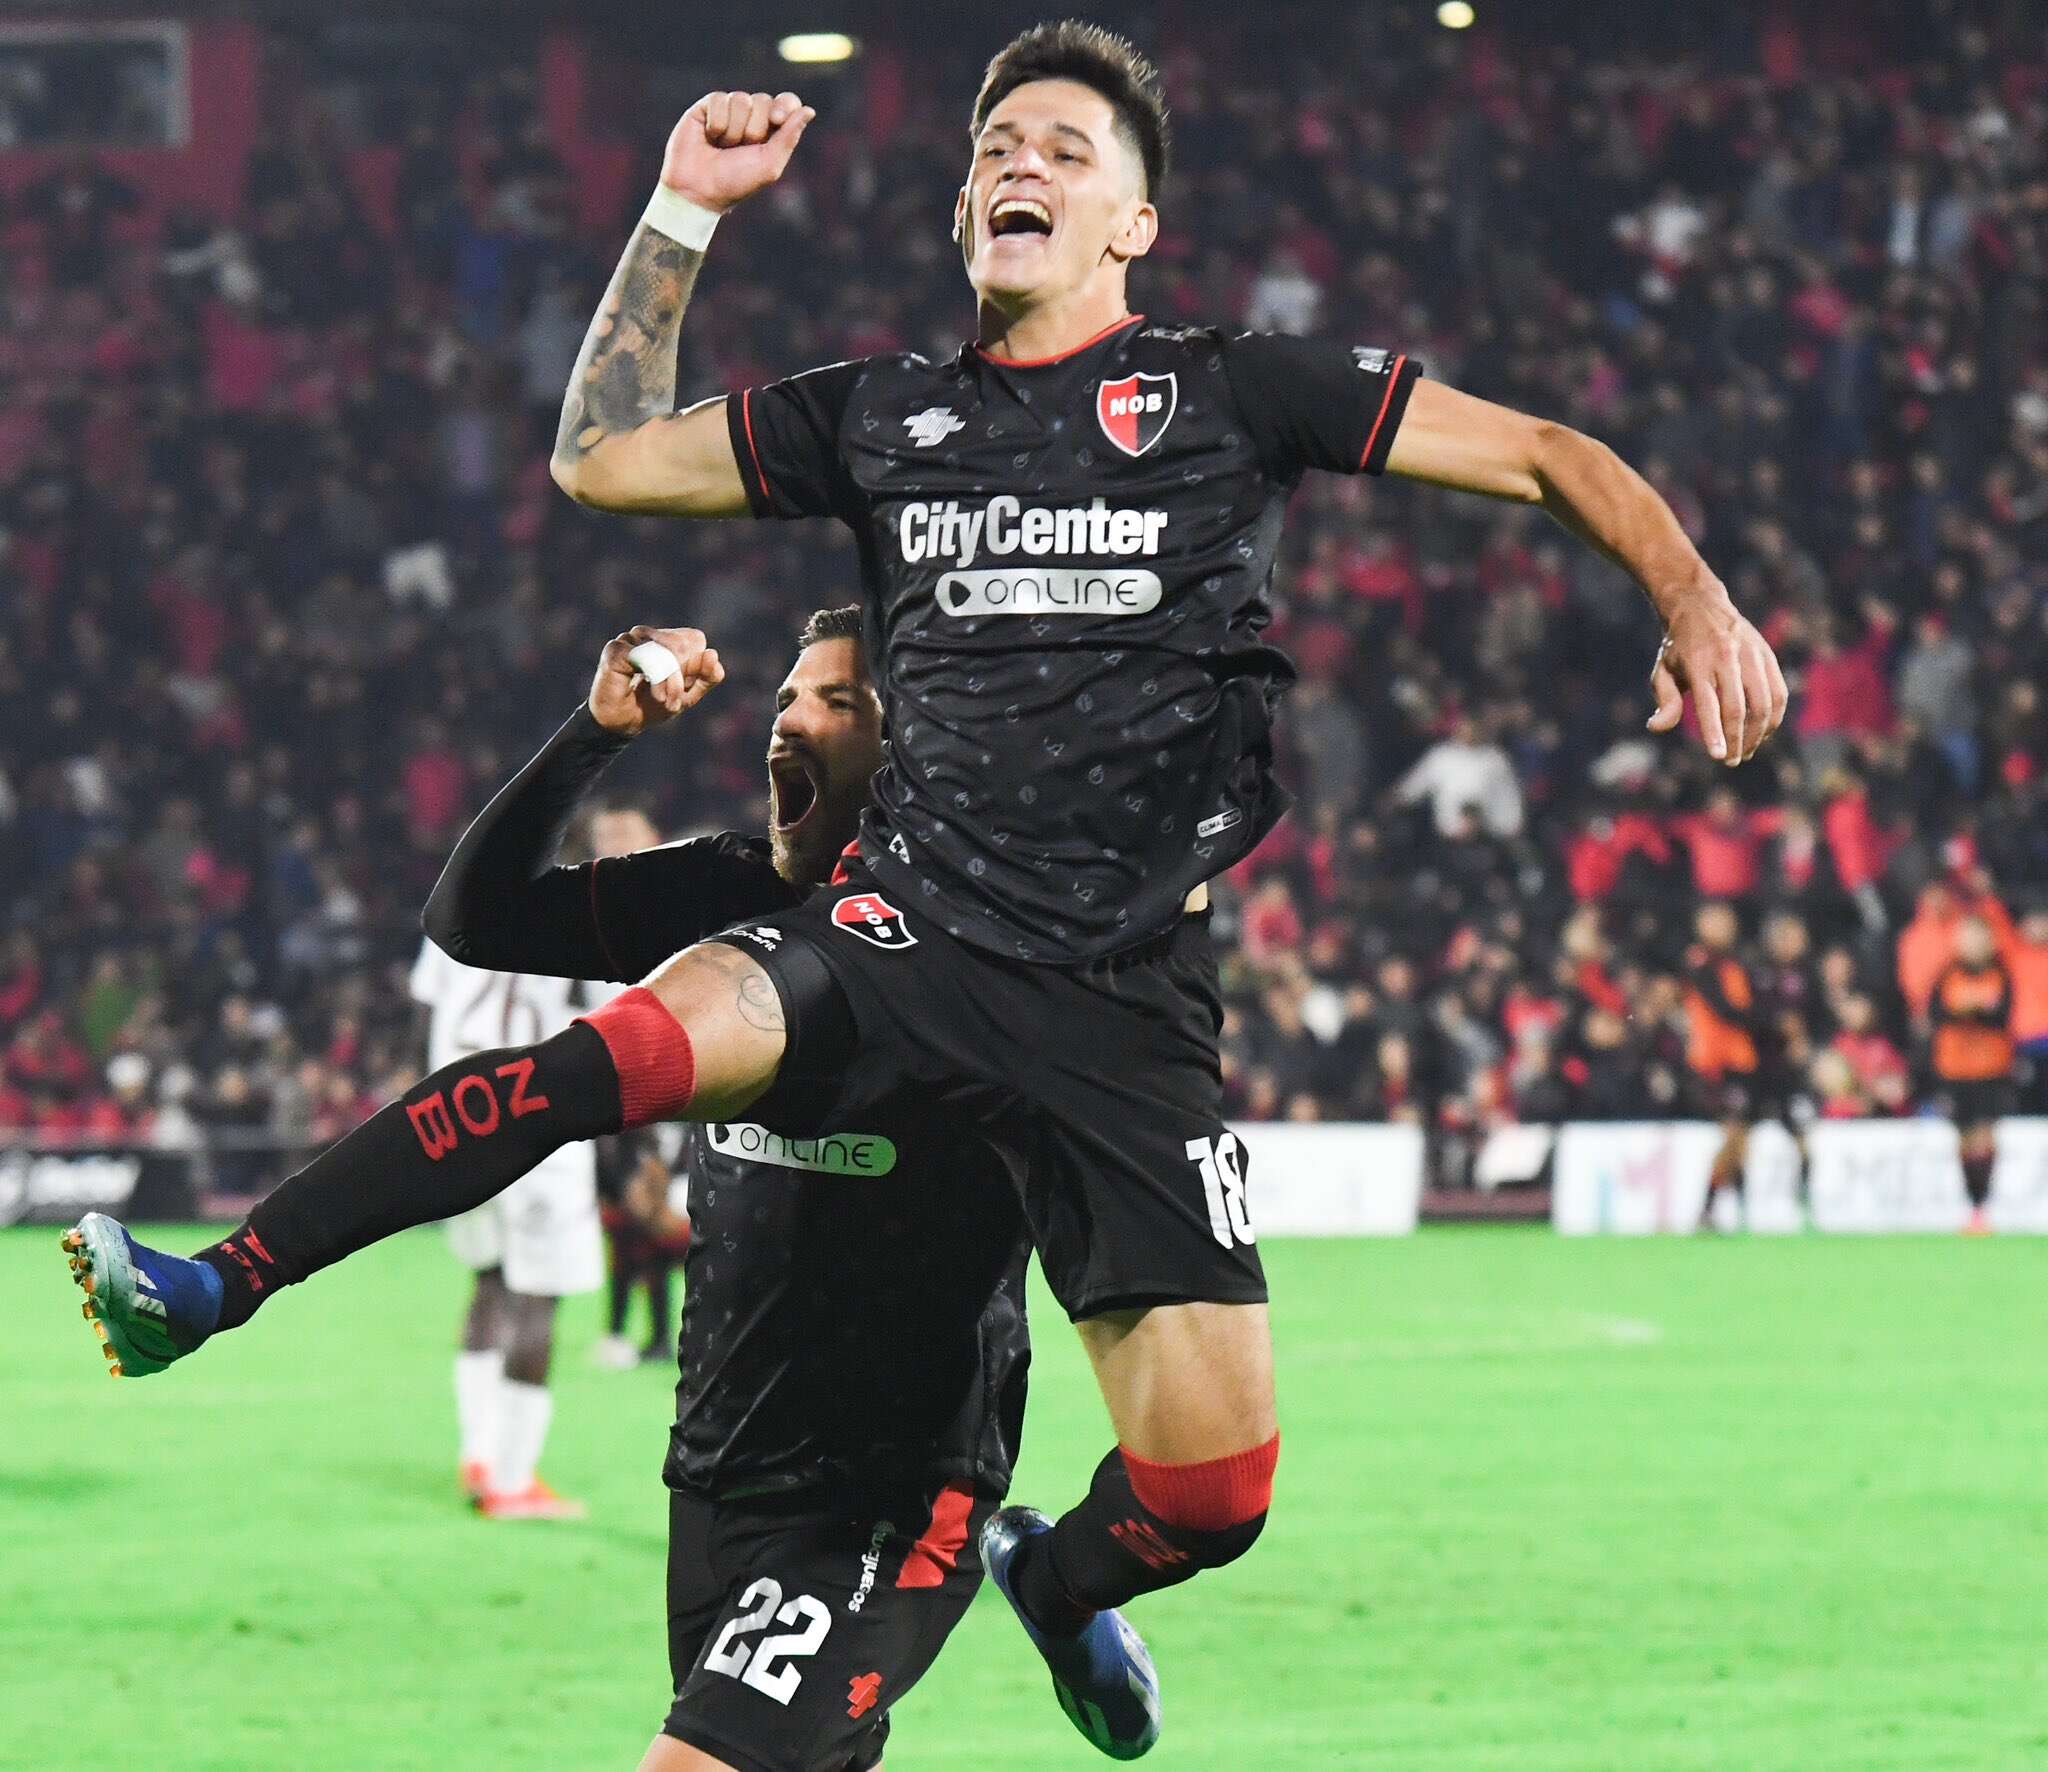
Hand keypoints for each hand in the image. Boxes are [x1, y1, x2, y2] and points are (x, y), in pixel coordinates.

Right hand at [590, 625, 724, 736]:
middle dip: (682, 676)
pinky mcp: (615, 648)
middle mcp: (650, 635)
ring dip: (668, 680)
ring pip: (665, 650)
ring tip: (660, 698)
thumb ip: (706, 678)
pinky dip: (653, 677)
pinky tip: (643, 689)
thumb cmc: (652, 706)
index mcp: (668, 640)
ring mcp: (631, 638)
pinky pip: (646, 656)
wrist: (620, 724)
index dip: (696, 664)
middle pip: (682, 644)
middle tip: (673, 700)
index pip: (695, 639)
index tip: (685, 688)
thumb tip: (712, 654)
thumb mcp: (687, 696)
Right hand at [661, 91, 813, 212]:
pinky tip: (708, 137)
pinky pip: (719, 99)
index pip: (787, 102)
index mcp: (771, 130)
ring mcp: (729, 110)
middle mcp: (751, 116)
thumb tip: (809, 110)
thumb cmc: (736, 182)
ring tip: (722, 147)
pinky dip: (716, 123)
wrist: (699, 190)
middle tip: (741, 149)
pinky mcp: (707, 106)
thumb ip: (789, 137)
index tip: (777, 120)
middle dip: (754, 129)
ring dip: (733, 130)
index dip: (784, 105)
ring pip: (741, 99)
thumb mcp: (769, 165)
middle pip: (764, 100)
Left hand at [1647, 597, 1788, 764]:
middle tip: (1731, 761)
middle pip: (1739, 708)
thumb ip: (1664, 700)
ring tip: (1746, 751)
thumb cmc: (1678, 648)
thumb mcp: (1663, 670)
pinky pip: (1779, 693)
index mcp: (1698, 663)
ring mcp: (1751, 655)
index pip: (1709, 704)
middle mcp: (1727, 658)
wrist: (1702, 606)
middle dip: (1738, 740)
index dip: (1715, 732)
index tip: (1719, 757)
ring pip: (1764, 703)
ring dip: (1758, 734)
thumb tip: (1656, 727)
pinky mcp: (1767, 656)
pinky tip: (1763, 733)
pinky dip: (1774, 718)